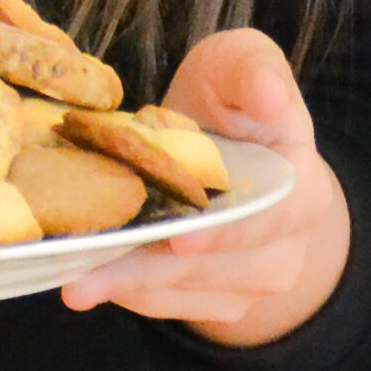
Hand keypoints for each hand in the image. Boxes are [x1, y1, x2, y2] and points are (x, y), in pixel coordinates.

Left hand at [56, 29, 350, 349]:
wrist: (237, 155)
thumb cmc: (232, 103)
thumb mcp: (240, 64)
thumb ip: (253, 68)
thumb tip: (269, 97)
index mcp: (300, 191)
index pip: (269, 219)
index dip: (226, 232)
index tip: (182, 237)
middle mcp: (284, 249)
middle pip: (211, 268)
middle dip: (147, 273)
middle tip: (85, 279)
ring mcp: (249, 284)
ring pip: (181, 293)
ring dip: (124, 286)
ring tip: (71, 278)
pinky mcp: (213, 303)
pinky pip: (165, 306)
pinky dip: (123, 293)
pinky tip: (83, 277)